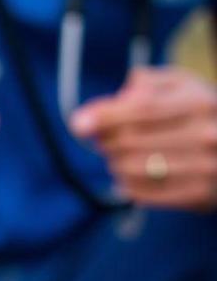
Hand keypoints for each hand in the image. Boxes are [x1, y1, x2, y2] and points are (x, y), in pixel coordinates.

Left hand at [70, 66, 216, 212]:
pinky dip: (127, 186)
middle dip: (106, 140)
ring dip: (114, 163)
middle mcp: (207, 135)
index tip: (77, 123)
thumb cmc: (200, 111)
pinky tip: (127, 177)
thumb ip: (146, 85)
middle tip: (102, 140)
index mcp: (199, 103)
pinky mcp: (201, 196)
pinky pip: (146, 194)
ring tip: (117, 157)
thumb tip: (109, 103)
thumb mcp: (182, 86)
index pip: (142, 110)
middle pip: (132, 141)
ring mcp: (207, 168)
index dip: (105, 116)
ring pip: (135, 168)